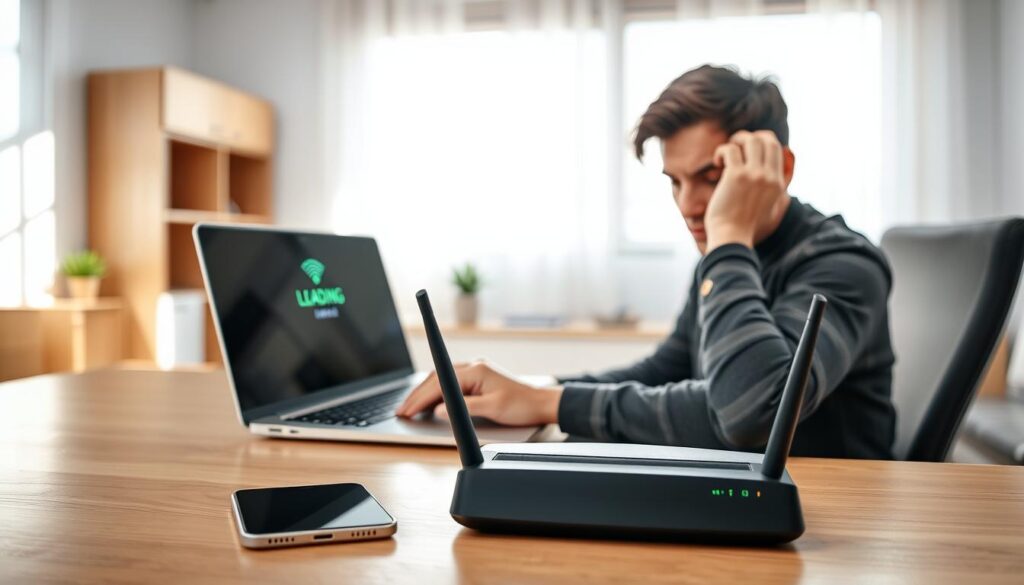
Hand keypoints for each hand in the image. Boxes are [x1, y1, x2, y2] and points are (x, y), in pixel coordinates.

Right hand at [395, 361, 562, 426]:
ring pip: (441, 379)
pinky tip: (428, 403)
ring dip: (424, 393)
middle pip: (436, 379)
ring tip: (409, 408)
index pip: (440, 383)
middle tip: (401, 411)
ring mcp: (474, 371)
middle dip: (416, 396)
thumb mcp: (493, 409)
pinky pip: (449, 383)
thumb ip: (464, 408)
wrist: (540, 403)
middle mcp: (473, 366)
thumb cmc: (521, 405)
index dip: (420, 397)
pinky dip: (436, 393)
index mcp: (475, 370)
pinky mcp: (476, 379)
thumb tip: (439, 410)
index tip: (408, 409)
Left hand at [704, 130, 787, 251]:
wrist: (731, 237)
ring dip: (736, 141)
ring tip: (726, 155)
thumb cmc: (744, 224)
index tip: (747, 150)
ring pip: (751, 140)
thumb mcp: (769, 207)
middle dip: (750, 137)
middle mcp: (770, 177)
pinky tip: (717, 164)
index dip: (761, 142)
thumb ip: (775, 189)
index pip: (777, 148)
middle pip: (767, 139)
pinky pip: (730, 149)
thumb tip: (777, 172)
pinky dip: (721, 151)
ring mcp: (754, 175)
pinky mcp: (736, 176)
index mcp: (778, 183)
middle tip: (735, 147)